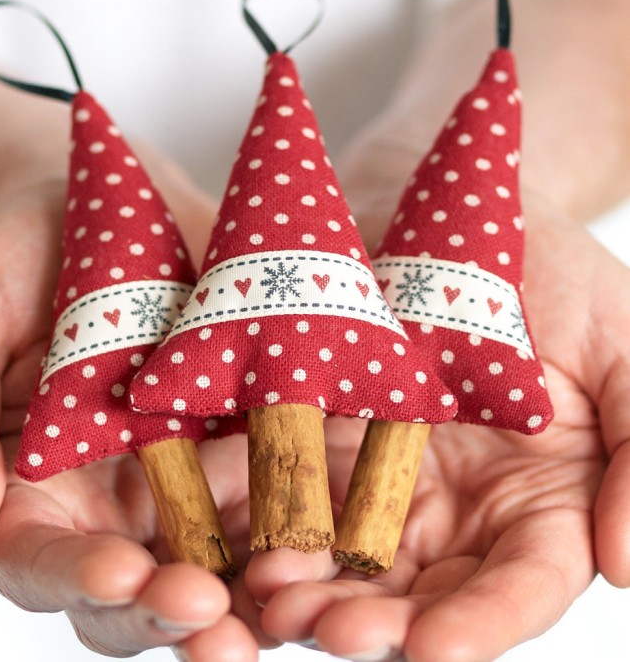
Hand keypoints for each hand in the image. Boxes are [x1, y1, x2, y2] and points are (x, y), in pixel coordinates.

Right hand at [0, 147, 268, 658]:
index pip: (48, 562)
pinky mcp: (245, 425)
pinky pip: (278, 479)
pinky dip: (303, 510)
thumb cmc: (9, 261)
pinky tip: (336, 529)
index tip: (126, 574)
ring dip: (250, 592)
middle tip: (217, 627)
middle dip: (173, 610)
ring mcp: (187, 463)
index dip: (82, 578)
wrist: (95, 199)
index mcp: (37, 484)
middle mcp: (116, 490)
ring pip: (218, 550)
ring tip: (284, 609)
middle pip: (141, 580)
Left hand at [244, 167, 629, 660]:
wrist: (457, 212)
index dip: (482, 625)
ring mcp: (383, 476)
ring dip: (311, 584)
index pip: (517, 587)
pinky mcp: (324, 439)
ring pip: (345, 555)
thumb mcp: (624, 351)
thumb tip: (623, 566)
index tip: (435, 650)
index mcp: (539, 501)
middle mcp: (457, 506)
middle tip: (333, 631)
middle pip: (419, 589)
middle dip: (377, 620)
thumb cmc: (554, 275)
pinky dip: (267, 518)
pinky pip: (292, 489)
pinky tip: (239, 537)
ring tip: (272, 597)